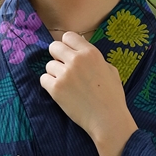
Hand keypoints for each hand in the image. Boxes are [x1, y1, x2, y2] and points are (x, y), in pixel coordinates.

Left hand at [40, 31, 137, 155]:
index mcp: (90, 52)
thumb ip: (94, 58)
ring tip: (66, 85)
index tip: (69, 55)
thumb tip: (81, 52)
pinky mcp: (56, 89)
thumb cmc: (112, 96)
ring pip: (48, 65)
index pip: (68, 36)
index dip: (67, 46)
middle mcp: (76, 60)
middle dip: (57, 57)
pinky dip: (49, 85)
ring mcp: (65, 74)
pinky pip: (43, 79)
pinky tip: (59, 92)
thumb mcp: (109, 70)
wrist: (107, 119)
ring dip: (54, 73)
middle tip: (64, 69)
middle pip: (53, 47)